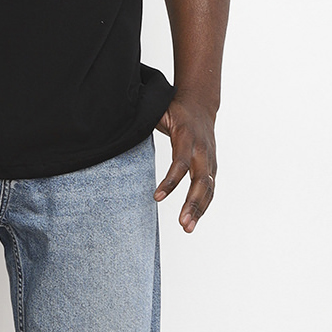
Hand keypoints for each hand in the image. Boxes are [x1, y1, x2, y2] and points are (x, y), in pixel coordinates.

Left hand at [154, 96, 216, 232]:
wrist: (201, 103)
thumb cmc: (175, 109)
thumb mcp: (160, 112)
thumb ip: (145, 122)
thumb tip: (120, 130)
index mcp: (187, 137)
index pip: (180, 163)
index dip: (170, 182)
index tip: (155, 197)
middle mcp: (201, 150)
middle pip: (201, 180)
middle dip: (192, 203)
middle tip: (182, 224)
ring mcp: (210, 159)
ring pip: (208, 188)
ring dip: (199, 209)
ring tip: (187, 228)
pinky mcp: (212, 166)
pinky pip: (210, 189)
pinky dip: (203, 205)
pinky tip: (193, 220)